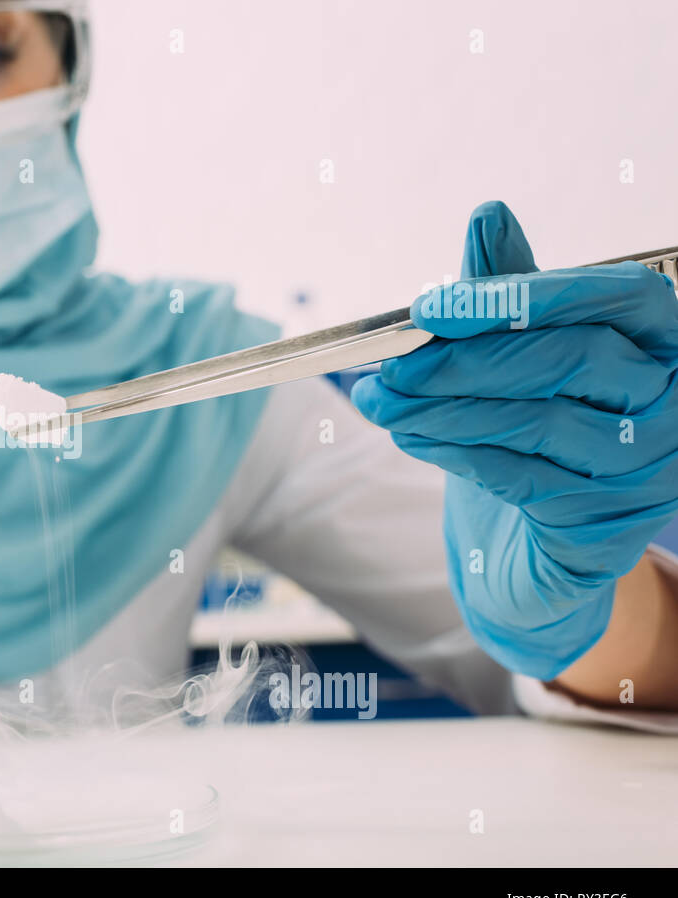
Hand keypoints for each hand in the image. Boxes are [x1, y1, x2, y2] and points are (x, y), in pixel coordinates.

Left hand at [352, 201, 677, 678]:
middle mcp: (674, 401)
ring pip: (540, 422)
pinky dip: (453, 451)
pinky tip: (409, 436)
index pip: (618, 295)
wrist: (537, 551)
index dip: (521, 296)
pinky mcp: (605, 528)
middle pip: (572, 360)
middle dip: (463, 359)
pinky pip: (521, 478)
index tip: (429, 305)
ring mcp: (649, 470)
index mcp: (665, 340)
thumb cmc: (534, 434)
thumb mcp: (520, 357)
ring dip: (441, 408)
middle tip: (390, 364)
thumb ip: (509, 293)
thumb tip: (490, 214)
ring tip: (380, 400)